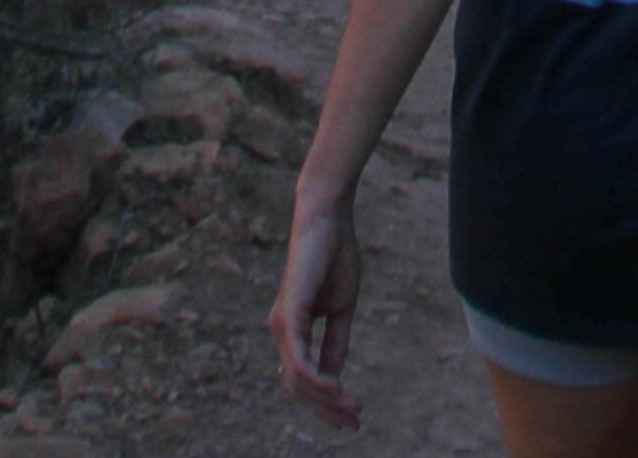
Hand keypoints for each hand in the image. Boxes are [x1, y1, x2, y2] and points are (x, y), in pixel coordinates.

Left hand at [269, 184, 364, 427]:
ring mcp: (282, 324)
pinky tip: (335, 389)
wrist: (328, 217)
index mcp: (293, 331)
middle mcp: (281, 332)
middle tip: (356, 421)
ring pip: (297, 379)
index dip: (327, 403)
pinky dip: (316, 378)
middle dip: (326, 410)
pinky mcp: (288, 313)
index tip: (354, 416)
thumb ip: (335, 343)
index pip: (304, 380)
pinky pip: (298, 358)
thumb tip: (333, 380)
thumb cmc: (335, 255)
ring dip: (325, 399)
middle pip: (298, 388)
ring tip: (353, 408)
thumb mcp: (341, 309)